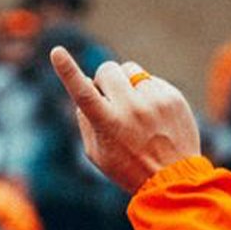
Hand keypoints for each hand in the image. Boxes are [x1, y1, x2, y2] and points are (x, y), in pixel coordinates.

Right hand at [49, 47, 200, 192]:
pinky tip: (152, 114)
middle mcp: (131, 108)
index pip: (83, 93)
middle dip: (103, 80)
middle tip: (110, 100)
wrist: (174, 177)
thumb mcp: (97, 153)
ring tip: (134, 108)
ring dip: (126, 83)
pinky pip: (150, 80)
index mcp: (108, 124)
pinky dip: (146, 92)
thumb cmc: (128, 167)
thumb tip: (84, 85)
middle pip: (107, 70)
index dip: (67, 71)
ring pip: (130, 70)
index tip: (56, 52)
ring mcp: (154, 100)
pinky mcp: (172, 96)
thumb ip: (85, 120)